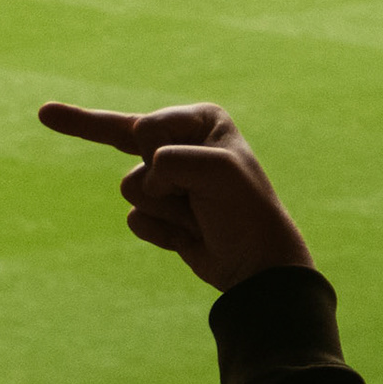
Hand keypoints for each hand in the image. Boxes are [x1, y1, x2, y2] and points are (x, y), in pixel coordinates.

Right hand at [37, 102, 313, 293]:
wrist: (253, 263)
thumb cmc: (242, 210)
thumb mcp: (217, 170)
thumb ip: (169, 160)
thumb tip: (139, 183)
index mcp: (201, 120)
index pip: (145, 127)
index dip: (160, 156)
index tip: (196, 168)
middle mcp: (182, 142)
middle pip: (129, 154)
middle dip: (160, 181)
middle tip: (196, 193)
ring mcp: (167, 178)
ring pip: (129, 187)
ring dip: (165, 209)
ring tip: (197, 214)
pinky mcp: (158, 211)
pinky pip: (134, 218)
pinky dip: (160, 231)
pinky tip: (187, 234)